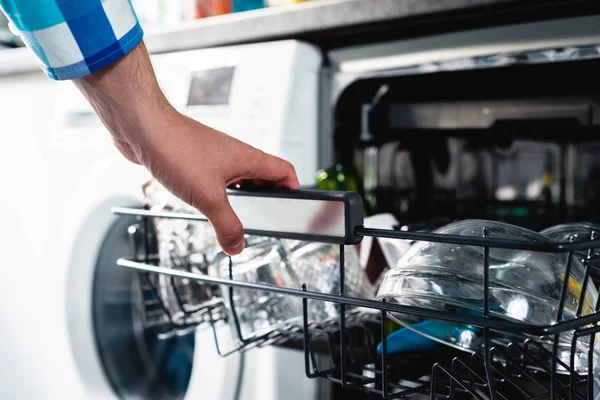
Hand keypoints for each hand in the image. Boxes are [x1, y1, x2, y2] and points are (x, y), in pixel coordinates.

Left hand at [74, 42, 299, 254]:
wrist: (143, 127)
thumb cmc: (176, 148)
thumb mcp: (208, 197)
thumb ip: (227, 225)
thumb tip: (237, 246)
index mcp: (248, 158)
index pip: (285, 171)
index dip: (294, 189)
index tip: (295, 207)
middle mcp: (235, 155)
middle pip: (263, 176)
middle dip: (267, 198)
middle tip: (264, 218)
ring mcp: (215, 155)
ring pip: (238, 177)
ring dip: (241, 196)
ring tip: (236, 217)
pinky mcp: (195, 158)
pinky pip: (215, 177)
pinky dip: (218, 193)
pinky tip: (205, 204)